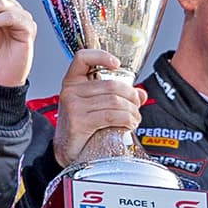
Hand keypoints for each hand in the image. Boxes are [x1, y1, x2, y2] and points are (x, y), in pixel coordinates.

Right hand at [53, 47, 142, 168]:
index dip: (101, 56)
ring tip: (135, 118)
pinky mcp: (79, 122)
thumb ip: (117, 97)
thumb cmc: (81, 127)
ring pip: (114, 101)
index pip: (82, 58)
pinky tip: (129, 124)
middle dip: (131, 96)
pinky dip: (126, 119)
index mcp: (72, 82)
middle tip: (137, 105)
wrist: (67, 151)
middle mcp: (70, 91)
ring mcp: (73, 106)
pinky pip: (111, 115)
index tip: (117, 64)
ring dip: (131, 111)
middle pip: (111, 85)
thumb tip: (140, 93)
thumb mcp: (95, 107)